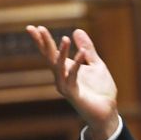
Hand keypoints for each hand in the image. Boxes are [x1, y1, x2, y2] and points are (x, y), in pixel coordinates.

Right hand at [26, 25, 118, 139]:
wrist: (107, 112)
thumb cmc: (100, 90)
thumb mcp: (96, 65)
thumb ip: (88, 49)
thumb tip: (77, 30)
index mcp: (66, 69)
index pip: (51, 52)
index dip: (42, 40)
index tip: (34, 27)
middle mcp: (62, 77)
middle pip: (49, 57)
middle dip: (44, 43)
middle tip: (37, 28)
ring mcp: (65, 86)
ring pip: (59, 67)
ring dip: (61, 53)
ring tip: (65, 38)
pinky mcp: (73, 94)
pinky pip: (73, 77)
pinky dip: (77, 64)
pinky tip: (82, 52)